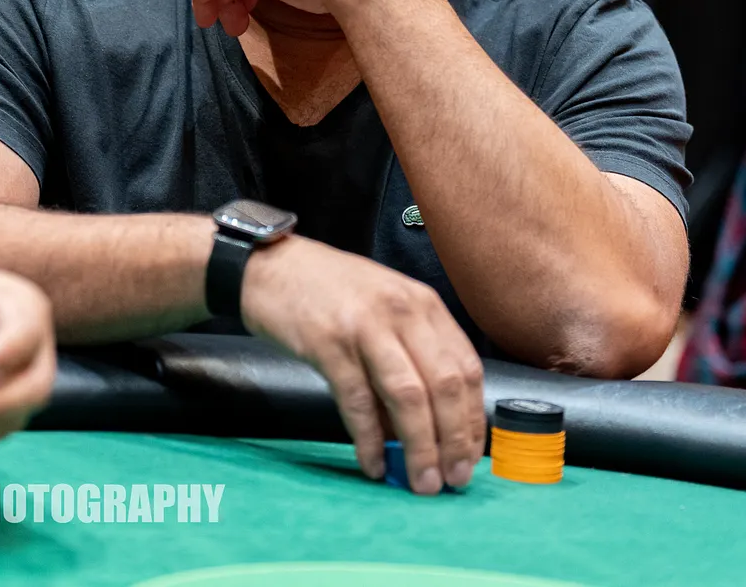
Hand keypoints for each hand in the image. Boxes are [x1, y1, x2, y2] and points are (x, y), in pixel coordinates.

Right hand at [241, 235, 485, 495]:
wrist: (272, 265)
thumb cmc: (331, 290)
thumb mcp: (386, 308)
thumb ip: (411, 354)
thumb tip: (428, 424)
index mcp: (424, 304)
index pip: (467, 368)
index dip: (473, 418)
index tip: (471, 455)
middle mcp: (402, 312)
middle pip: (445, 385)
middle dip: (454, 440)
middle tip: (454, 478)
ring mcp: (365, 327)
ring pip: (408, 397)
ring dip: (420, 447)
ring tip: (422, 482)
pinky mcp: (328, 344)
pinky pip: (358, 402)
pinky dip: (369, 439)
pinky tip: (373, 463)